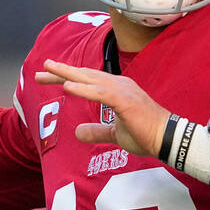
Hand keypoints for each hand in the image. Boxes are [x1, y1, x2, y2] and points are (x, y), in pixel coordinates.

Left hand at [35, 59, 169, 157]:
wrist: (168, 140)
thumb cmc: (146, 135)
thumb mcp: (116, 134)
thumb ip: (97, 131)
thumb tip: (77, 132)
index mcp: (117, 90)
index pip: (88, 81)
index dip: (68, 77)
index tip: (48, 76)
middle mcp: (119, 85)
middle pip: (86, 75)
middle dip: (62, 71)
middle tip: (41, 68)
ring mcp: (123, 91)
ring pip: (90, 79)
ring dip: (68, 74)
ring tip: (49, 69)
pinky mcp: (125, 101)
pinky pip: (100, 93)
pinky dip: (83, 89)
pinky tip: (67, 86)